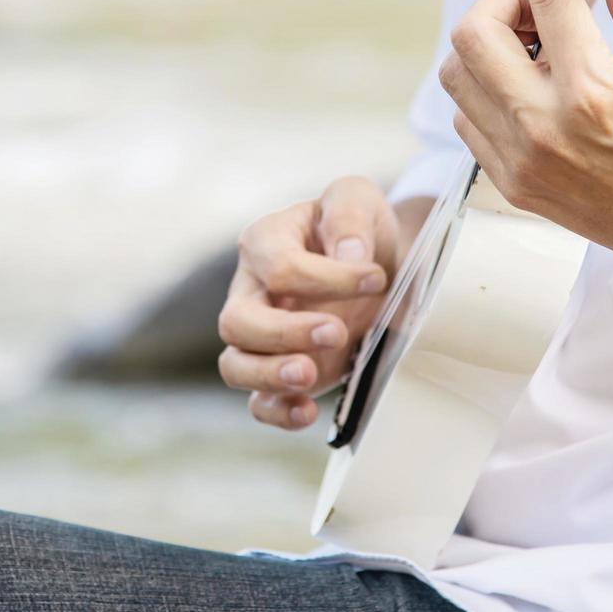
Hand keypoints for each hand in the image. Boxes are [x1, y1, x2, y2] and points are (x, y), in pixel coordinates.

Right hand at [218, 177, 398, 430]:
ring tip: (309, 375)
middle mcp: (250, 290)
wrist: (377, 262)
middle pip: (237, 320)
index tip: (376, 277)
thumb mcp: (358, 199)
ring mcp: (259, 336)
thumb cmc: (359, 228)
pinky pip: (258, 401)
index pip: (278, 267)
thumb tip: (348, 256)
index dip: (327, 277)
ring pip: (235, 364)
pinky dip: (277, 411)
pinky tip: (307, 412)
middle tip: (336, 331)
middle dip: (284, 332)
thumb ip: (349, 216)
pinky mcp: (277, 371)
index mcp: (264, 241)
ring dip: (270, 375)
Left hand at [438, 0, 612, 288]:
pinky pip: (468, 120)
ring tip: (538, 49)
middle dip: (504, 1)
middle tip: (542, 5)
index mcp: (591, 92)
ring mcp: (519, 161)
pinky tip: (532, 90)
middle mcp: (542, 128)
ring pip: (457, 77)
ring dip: (488, 47)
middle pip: (472, 34)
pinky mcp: (512, 184)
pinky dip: (488, 91)